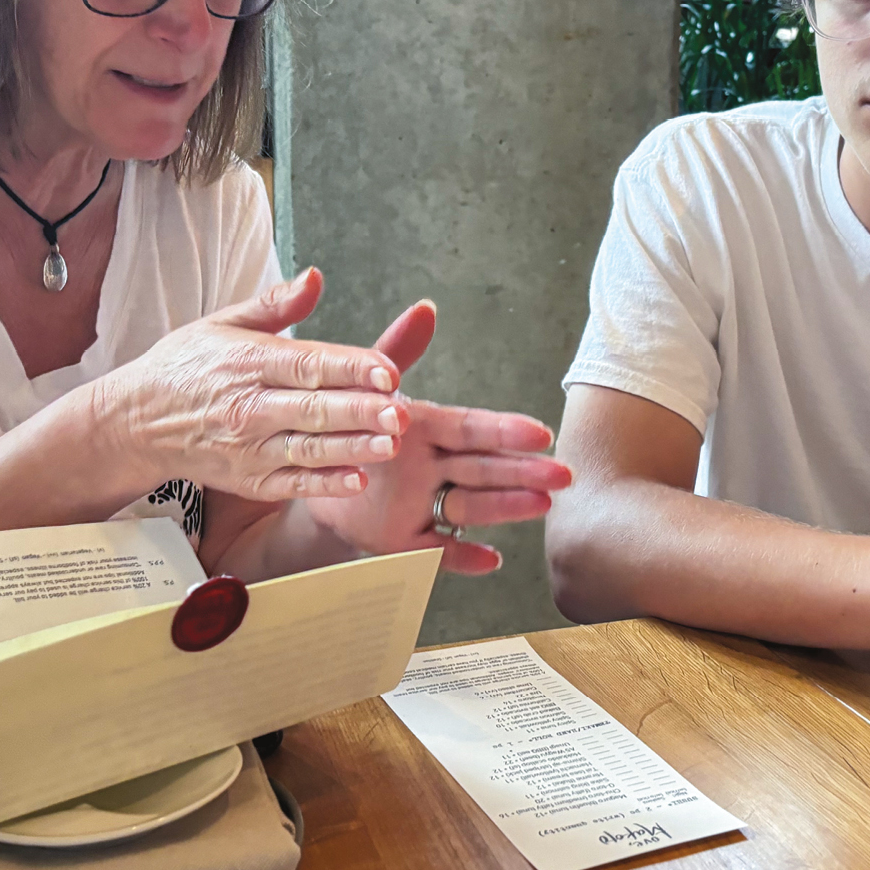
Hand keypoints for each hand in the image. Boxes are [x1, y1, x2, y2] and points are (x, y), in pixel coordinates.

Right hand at [93, 268, 412, 501]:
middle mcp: (249, 406)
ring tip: (392, 444)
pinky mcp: (248, 479)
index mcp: (248, 361)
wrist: (135, 421)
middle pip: (314, 409)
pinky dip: (324, 483)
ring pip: (308, 449)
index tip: (388, 370)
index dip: (350, 367)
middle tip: (402, 410)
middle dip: (360, 411)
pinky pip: (292, 483)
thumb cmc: (186, 368)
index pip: (308, 364)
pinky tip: (357, 479)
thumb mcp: (222, 324)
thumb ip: (276, 304)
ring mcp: (249, 448)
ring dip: (353, 448)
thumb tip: (315, 277)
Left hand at [306, 300, 572, 573]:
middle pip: (483, 469)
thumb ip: (397, 352)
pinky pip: (436, 551)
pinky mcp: (404, 540)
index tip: (542, 433)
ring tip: (541, 506)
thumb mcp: (367, 386)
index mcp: (426, 429)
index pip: (471, 428)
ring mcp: (422, 505)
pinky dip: (462, 557)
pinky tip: (491, 560)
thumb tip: (426, 309)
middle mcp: (431, 467)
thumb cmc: (344, 425)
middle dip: (523, 472)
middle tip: (563, 475)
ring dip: (505, 508)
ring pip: (470, 506)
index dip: (505, 431)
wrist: (306, 474)